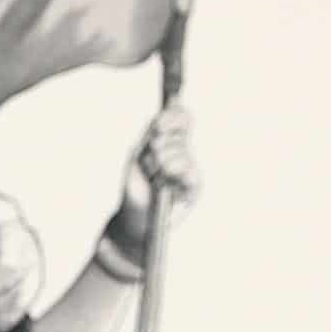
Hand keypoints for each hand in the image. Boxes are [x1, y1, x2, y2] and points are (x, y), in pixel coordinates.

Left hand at [112, 105, 198, 251]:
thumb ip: (151, 133)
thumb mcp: (138, 153)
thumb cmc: (136, 185)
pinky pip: (190, 172)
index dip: (172, 116)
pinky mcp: (196, 187)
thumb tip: (161, 119)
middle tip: (148, 164)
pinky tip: (163, 184)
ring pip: (180, 152)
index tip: (156, 127)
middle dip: (157, 147)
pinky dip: (173, 176)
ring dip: (159, 165)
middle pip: (180, 133)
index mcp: (173, 140)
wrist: (134, 215)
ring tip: (153, 179)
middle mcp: (185, 152)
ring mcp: (192, 169)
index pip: (183, 117)